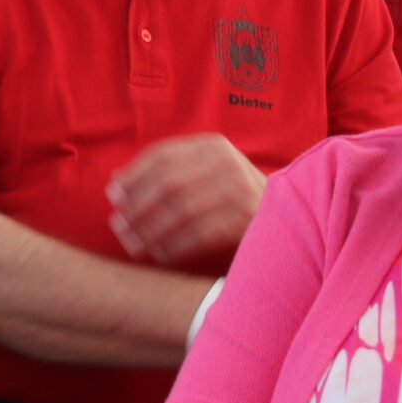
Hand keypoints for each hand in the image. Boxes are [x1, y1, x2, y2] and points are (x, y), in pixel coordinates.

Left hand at [107, 134, 265, 265]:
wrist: (287, 220)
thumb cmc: (230, 201)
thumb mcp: (201, 177)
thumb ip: (165, 175)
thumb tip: (116, 182)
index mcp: (212, 146)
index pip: (162, 155)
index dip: (133, 176)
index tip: (114, 197)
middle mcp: (228, 161)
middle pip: (168, 183)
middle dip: (138, 207)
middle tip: (118, 227)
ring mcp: (242, 188)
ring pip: (182, 210)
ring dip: (152, 231)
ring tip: (134, 246)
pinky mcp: (251, 218)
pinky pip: (203, 234)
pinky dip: (177, 246)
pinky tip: (161, 256)